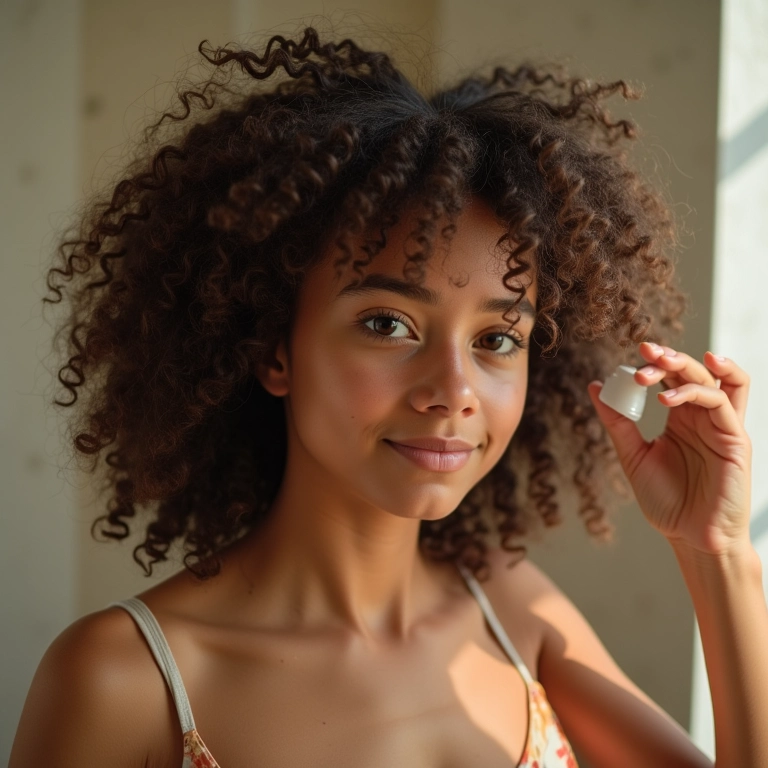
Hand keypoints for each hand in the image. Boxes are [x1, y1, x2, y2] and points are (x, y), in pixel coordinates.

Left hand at [587, 342, 751, 555]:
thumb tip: (595, 387)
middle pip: (694, 371)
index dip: (654, 364)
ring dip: (687, 365)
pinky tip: (667, 397)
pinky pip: (724, 404)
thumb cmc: (667, 501)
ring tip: (658, 364)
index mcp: (682, 418)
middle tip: (644, 351)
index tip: (629, 360)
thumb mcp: (633, 455)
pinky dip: (697, 392)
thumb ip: (617, 422)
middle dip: (668, 357)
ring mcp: (723, 426)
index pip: (672, 378)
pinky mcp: (736, 440)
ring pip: (717, 378)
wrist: (691, 538)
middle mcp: (704, 417)